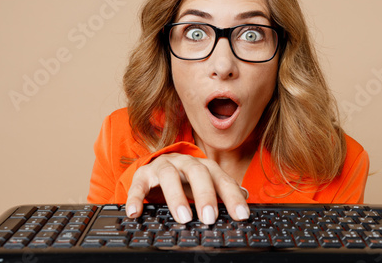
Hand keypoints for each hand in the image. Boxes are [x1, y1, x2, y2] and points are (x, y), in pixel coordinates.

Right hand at [125, 153, 249, 224]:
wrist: (157, 167)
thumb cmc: (186, 180)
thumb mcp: (205, 184)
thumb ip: (222, 189)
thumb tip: (246, 196)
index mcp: (204, 166)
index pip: (222, 180)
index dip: (232, 196)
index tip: (241, 215)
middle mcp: (185, 163)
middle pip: (197, 172)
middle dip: (205, 194)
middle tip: (210, 217)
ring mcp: (163, 166)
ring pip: (169, 176)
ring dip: (176, 197)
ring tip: (183, 218)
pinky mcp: (143, 174)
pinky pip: (138, 185)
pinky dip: (136, 197)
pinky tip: (135, 213)